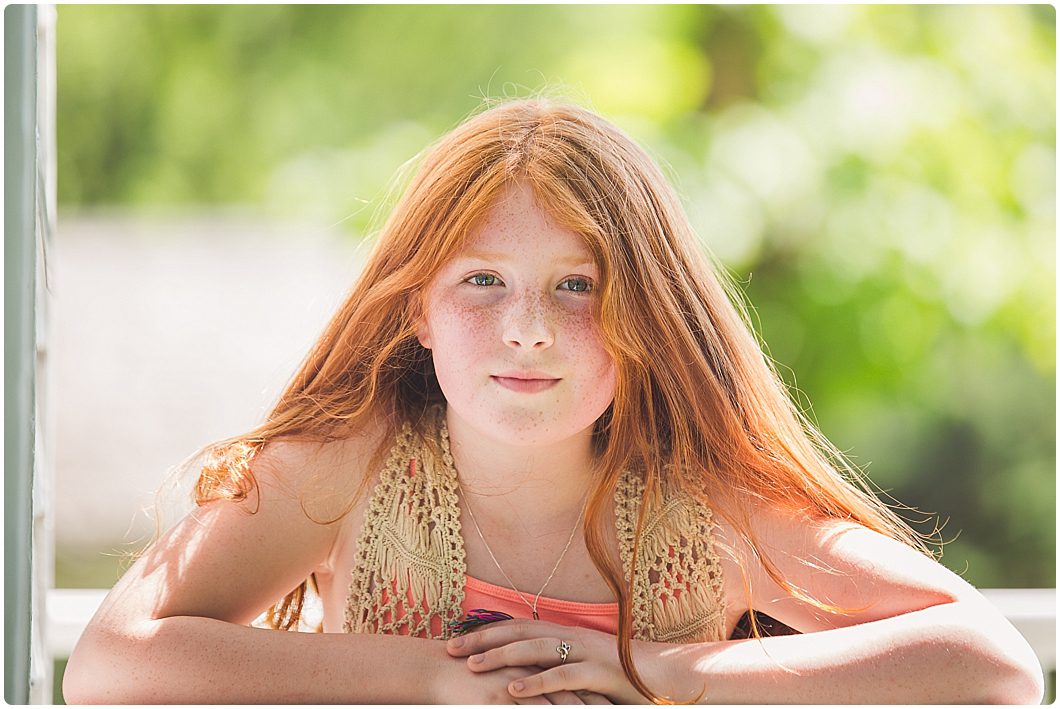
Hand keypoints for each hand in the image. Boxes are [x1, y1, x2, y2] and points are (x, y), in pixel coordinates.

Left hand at [444, 619, 675, 703]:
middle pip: (519, 631)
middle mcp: (572, 636)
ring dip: (501, 657)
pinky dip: (536, 683)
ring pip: (536, 649)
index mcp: (566, 633)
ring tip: (471, 666)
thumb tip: (521, 671)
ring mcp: (585, 652)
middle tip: (449, 648)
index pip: (518, 626)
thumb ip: (555, 664)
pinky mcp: (599, 673)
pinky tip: (513, 692)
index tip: (456, 639)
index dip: (487, 631)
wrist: (666, 676)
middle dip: (482, 640)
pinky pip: (562, 676)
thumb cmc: (621, 676)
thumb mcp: (582, 666)